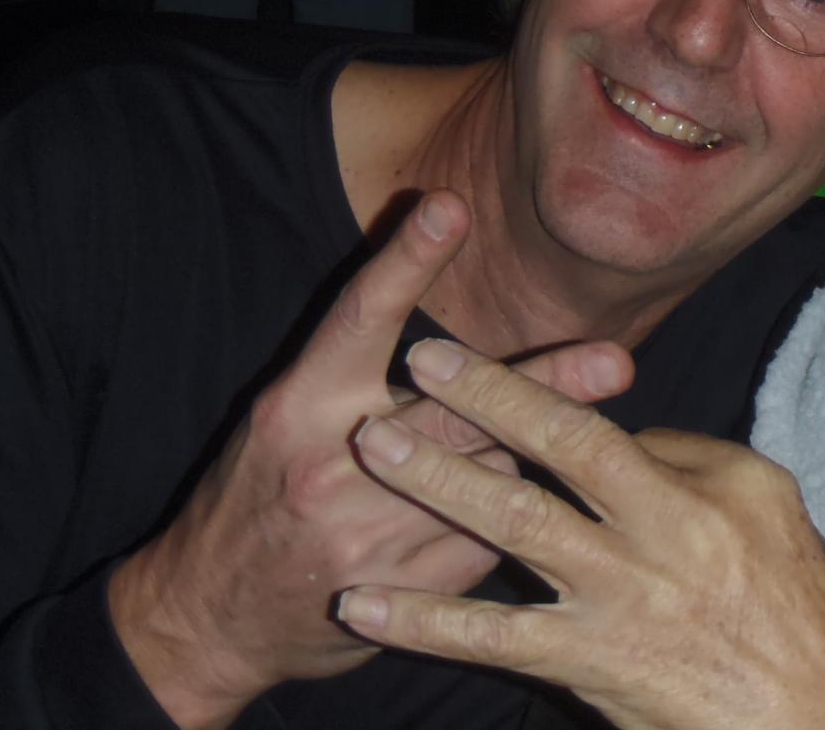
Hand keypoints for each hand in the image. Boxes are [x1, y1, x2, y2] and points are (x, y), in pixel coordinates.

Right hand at [106, 193, 634, 728]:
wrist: (210, 617)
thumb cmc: (263, 489)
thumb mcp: (289, 413)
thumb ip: (357, 361)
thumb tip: (444, 310)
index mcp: (300, 405)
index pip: (361, 318)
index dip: (406, 259)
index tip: (450, 207)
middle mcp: (333, 466)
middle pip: (454, 413)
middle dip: (540, 387)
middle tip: (614, 362)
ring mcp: (368, 537)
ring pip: (486, 482)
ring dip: (541, 455)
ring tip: (605, 430)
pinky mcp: (403, 595)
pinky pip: (484, 542)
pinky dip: (513, 517)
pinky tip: (536, 509)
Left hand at [338, 339, 824, 729]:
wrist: (820, 711)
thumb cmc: (796, 599)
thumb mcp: (765, 500)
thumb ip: (686, 459)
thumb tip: (621, 435)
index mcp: (692, 493)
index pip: (590, 427)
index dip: (517, 387)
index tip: (453, 353)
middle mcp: (651, 540)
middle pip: (547, 462)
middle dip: (470, 412)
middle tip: (406, 372)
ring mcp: (615, 605)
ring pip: (512, 534)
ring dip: (435, 489)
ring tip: (372, 453)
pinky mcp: (589, 667)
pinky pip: (494, 639)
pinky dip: (425, 621)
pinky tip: (368, 606)